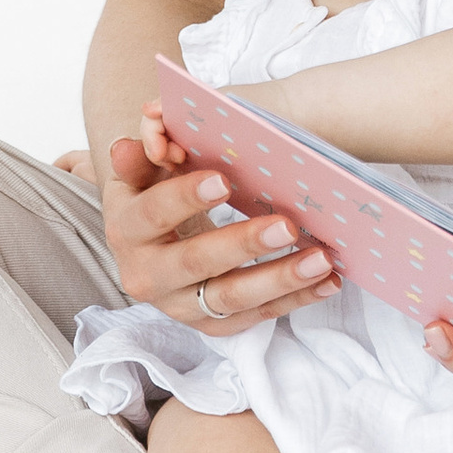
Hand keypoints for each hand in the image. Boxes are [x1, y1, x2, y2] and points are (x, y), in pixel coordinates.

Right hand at [102, 132, 335, 330]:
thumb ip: (143, 150)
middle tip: (288, 225)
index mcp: (126, 231)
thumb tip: (146, 127)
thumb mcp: (139, 171)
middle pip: (196, 263)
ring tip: (322, 259)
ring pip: (231, 298)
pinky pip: (256, 316)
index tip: (223, 179)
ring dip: (280, 280)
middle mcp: (146, 276)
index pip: (153, 214)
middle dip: (244, 245)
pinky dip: (295, 300)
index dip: (185, 197)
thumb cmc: (149, 196)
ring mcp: (179, 306)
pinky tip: (327, 281)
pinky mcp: (210, 324)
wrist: (146, 248)